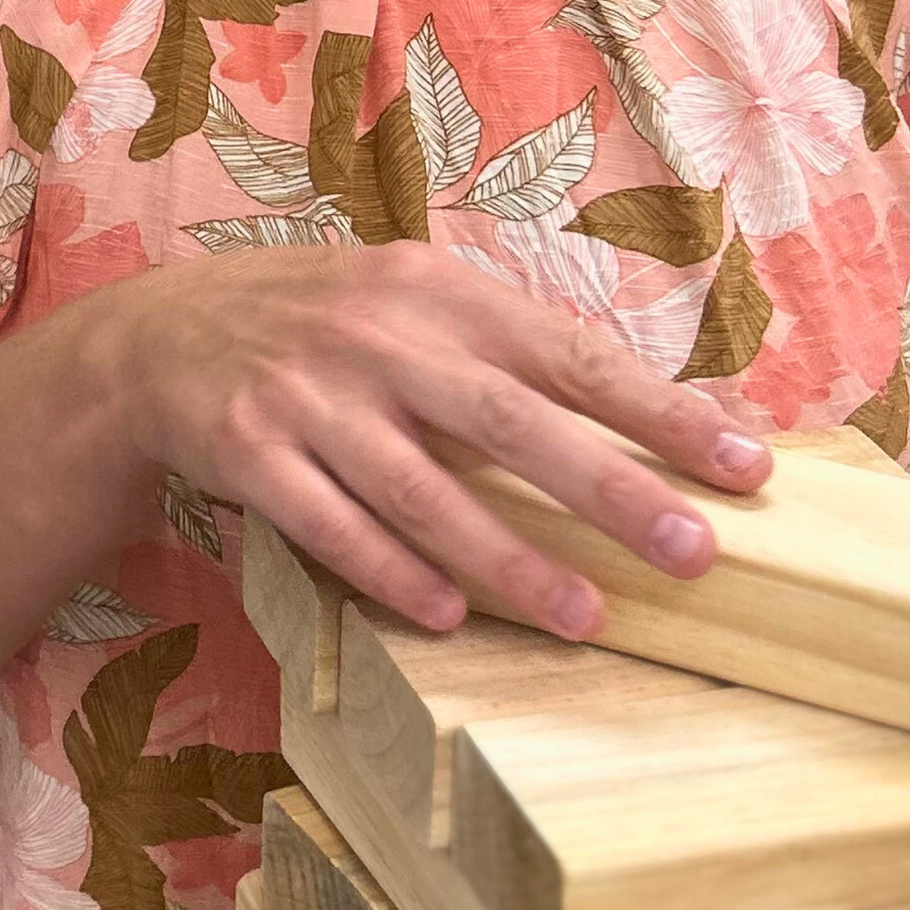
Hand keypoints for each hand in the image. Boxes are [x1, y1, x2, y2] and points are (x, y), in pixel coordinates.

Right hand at [103, 240, 769, 639]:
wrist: (162, 332)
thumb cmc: (325, 327)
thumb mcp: (413, 303)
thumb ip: (511, 353)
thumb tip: (650, 421)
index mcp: (438, 291)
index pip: (570, 353)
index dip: (661, 411)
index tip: (746, 466)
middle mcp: (378, 335)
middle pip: (509, 420)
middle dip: (608, 489)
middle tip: (694, 553)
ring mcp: (309, 393)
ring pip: (423, 487)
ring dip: (509, 558)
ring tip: (586, 617)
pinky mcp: (248, 448)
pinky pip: (329, 522)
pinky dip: (390, 570)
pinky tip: (448, 614)